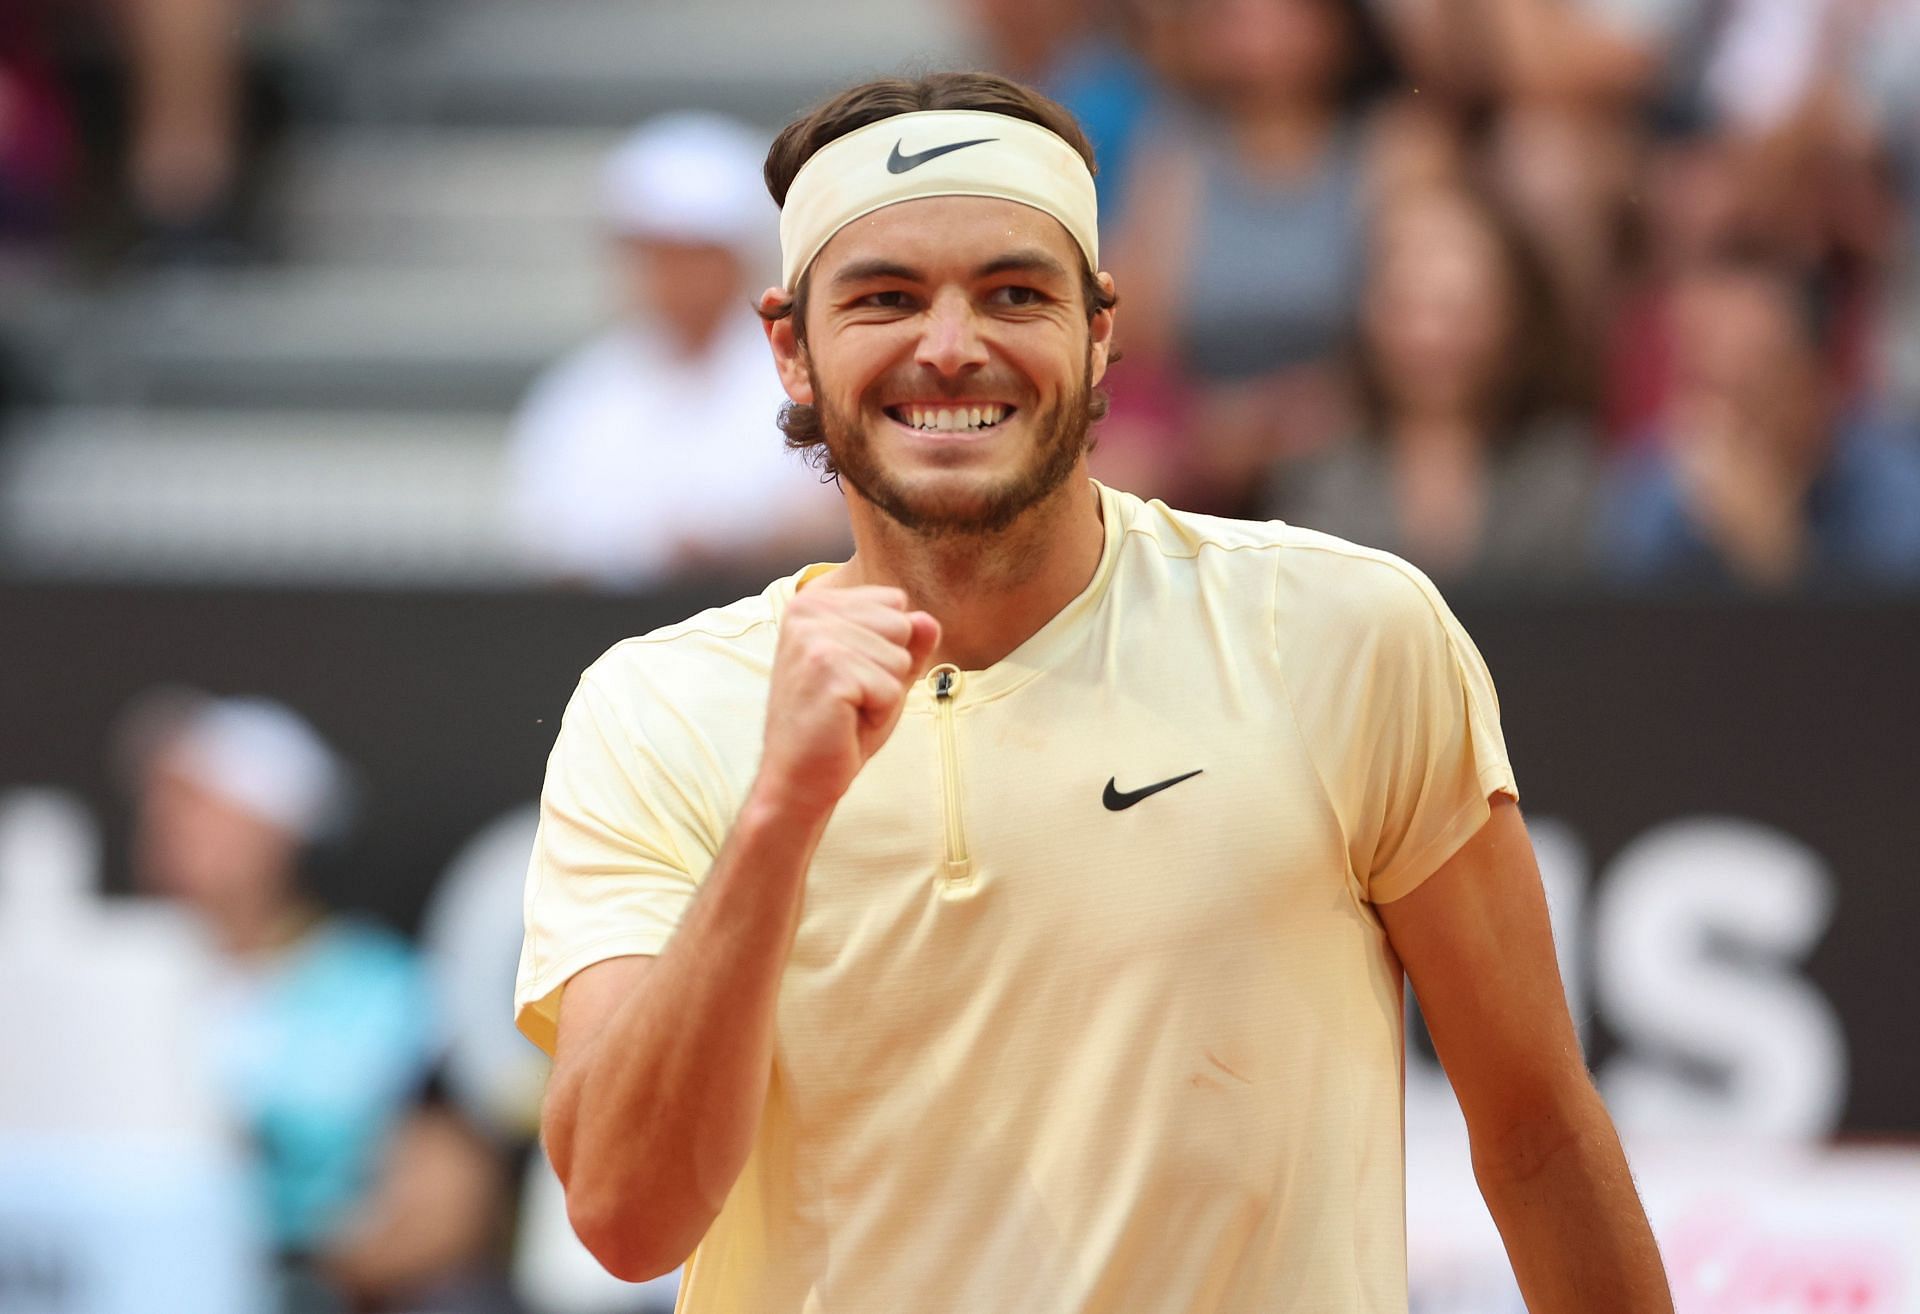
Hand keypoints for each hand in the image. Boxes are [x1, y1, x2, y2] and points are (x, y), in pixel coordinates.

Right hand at [754, 586, 940, 818]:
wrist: (799, 776)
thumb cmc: (837, 725)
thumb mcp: (881, 675)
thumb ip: (908, 644)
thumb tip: (928, 619)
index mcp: (815, 602)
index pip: (895, 603)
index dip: (887, 648)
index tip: (852, 675)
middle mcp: (808, 609)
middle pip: (901, 624)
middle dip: (889, 669)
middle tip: (850, 697)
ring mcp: (814, 637)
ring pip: (899, 657)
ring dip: (884, 693)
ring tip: (846, 709)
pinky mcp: (826, 669)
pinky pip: (891, 687)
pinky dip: (878, 712)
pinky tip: (845, 721)